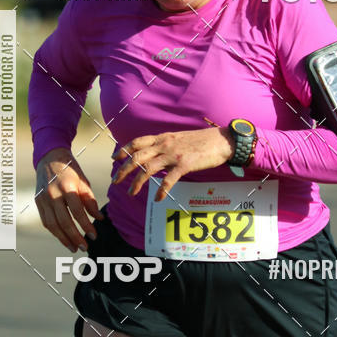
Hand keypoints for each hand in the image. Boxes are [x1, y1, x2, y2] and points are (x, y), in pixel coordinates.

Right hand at [35, 147, 103, 251]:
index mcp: (67, 187)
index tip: (94, 236)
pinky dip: (55, 232)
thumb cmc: (71, 170)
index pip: (77, 211)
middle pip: (64, 221)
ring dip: (64, 239)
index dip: (86, 225)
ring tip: (74, 248)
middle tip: (85, 248)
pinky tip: (64, 239)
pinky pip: (46, 221)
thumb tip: (99, 218)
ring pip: (52, 224)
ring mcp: (43, 199)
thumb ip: (90, 200)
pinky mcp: (37, 202)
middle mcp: (53, 194)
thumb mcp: (84, 181)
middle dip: (75, 237)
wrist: (49, 158)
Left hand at [113, 128, 234, 201]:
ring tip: (131, 193)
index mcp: (163, 138)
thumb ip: (166, 145)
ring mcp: (174, 155)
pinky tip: (158, 198)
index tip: (115, 158)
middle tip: (115, 181)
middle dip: (123, 169)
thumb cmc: (202, 141)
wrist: (221, 141)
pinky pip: (168, 180)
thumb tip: (155, 154)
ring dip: (137, 182)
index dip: (124, 150)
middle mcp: (165, 145)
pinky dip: (161, 191)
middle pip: (137, 156)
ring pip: (148, 169)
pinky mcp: (184, 165)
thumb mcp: (179, 138)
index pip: (137, 142)